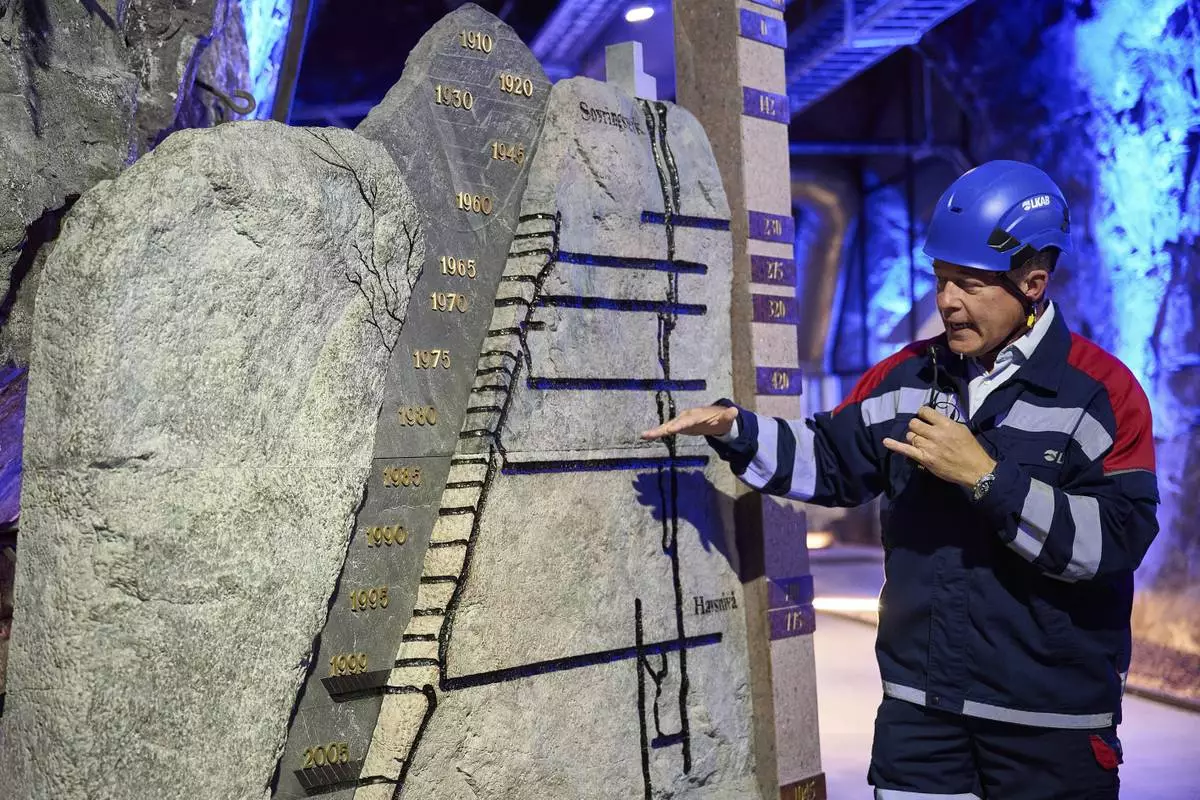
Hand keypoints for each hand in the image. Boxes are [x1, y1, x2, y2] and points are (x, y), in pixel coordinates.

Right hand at [641, 405, 737, 440]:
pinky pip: (666, 430)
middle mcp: (686, 416)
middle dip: (664, 428)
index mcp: (697, 415)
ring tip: (644, 435)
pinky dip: (657, 433)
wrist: (715, 418)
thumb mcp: (726, 419)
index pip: (688, 420)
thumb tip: (735, 411)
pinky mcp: (678, 426)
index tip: (672, 429)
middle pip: (674, 423)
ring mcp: (681, 421)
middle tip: (653, 433)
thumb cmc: (721, 419)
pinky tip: (646, 436)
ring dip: (656, 431)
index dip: (680, 425)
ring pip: (667, 426)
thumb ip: (728, 416)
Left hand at [882, 406, 996, 487]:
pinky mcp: (924, 459)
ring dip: (914, 438)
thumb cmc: (970, 448)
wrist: (975, 469)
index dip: (923, 414)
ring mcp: (928, 447)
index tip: (925, 418)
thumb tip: (932, 419)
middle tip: (923, 432)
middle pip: (914, 424)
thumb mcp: (961, 429)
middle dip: (916, 426)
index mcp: (946, 424)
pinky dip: (894, 445)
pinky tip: (886, 441)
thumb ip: (945, 423)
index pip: (925, 411)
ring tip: (922, 442)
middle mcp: (935, 434)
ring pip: (910, 436)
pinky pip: (906, 450)